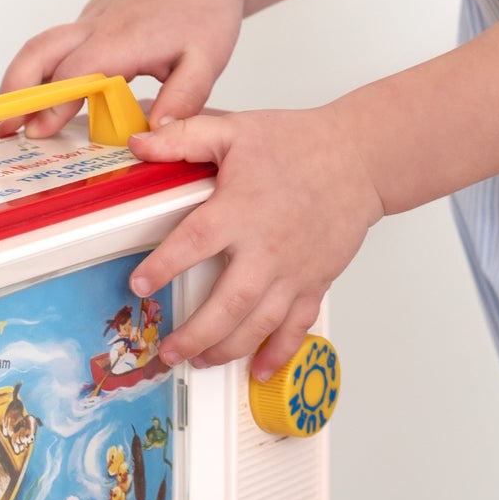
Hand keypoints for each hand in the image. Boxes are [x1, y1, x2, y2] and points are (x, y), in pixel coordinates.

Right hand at [0, 0, 245, 137]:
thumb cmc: (206, 8)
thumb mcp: (208, 59)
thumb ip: (184, 98)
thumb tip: (155, 134)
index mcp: (124, 37)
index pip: (77, 71)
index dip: (54, 100)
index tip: (37, 131)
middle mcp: (98, 25)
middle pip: (40, 50)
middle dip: (15, 89)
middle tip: (0, 127)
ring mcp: (92, 20)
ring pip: (43, 46)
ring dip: (20, 81)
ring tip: (8, 120)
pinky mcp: (92, 20)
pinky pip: (60, 46)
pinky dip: (43, 71)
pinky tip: (45, 101)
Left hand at [127, 106, 383, 378]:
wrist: (359, 158)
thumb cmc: (300, 143)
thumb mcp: (237, 130)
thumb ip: (185, 137)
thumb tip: (139, 142)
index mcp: (241, 209)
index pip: (193, 243)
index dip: (162, 267)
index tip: (139, 286)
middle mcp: (266, 247)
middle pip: (227, 304)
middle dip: (193, 335)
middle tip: (168, 351)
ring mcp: (293, 270)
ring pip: (258, 324)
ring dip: (226, 349)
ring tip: (200, 361)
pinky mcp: (315, 282)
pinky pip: (297, 327)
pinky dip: (279, 353)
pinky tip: (259, 369)